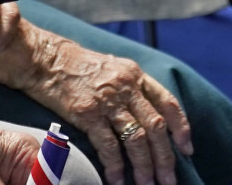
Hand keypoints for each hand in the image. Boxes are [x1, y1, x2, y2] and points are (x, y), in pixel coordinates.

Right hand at [0, 22, 192, 184]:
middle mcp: (126, 86)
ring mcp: (107, 100)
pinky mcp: (87, 114)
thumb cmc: (78, 66)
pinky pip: (108, 146)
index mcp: (135, 75)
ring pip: (136, 139)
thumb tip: (150, 117)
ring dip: (144, 167)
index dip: (181, 128)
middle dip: (165, 158)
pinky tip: (117, 180)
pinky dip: (116, 167)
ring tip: (146, 184)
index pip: (168, 103)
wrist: (45, 60)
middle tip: (168, 180)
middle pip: (155, 127)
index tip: (186, 150)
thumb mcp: (112, 68)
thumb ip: (132, 88)